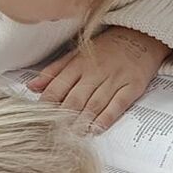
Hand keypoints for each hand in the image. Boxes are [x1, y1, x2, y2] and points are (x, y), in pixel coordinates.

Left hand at [28, 27, 169, 130]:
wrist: (140, 36)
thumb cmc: (107, 48)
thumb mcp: (77, 54)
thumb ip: (54, 71)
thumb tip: (32, 87)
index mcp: (79, 63)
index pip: (57, 87)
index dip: (47, 104)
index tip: (40, 119)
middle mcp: (95, 71)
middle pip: (75, 98)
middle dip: (63, 117)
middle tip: (54, 133)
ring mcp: (114, 79)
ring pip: (94, 103)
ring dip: (82, 121)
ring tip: (73, 135)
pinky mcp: (132, 86)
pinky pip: (117, 104)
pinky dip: (106, 118)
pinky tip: (97, 128)